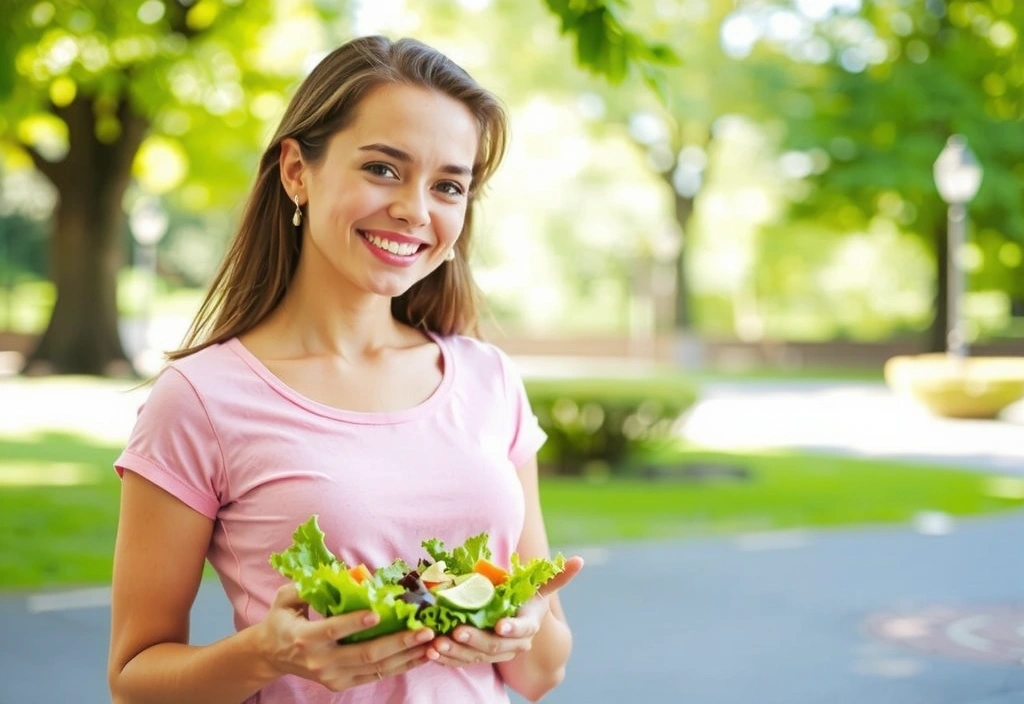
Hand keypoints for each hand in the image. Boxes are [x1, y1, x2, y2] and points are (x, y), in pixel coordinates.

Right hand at [257, 584, 436, 690]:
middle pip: (364, 654)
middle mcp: (321, 662)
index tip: (379, 613)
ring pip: (376, 668)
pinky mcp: (343, 684)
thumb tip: (343, 571)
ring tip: (431, 643)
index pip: (333, 631)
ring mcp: (333, 677)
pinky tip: (421, 655)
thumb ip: (308, 586)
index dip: (355, 623)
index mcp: (305, 638)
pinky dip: (401, 666)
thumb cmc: (282, 620)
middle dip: (397, 642)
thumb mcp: (286, 599)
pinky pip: (377, 676)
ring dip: (407, 656)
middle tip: (424, 630)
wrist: (272, 656)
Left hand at [428, 556, 583, 666]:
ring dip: (456, 652)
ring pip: (475, 657)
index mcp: (527, 626)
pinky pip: (461, 662)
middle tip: (457, 631)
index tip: (499, 626)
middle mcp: (512, 644)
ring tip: (437, 644)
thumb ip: (556, 576)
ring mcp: (493, 652)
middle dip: (475, 640)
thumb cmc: (525, 600)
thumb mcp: (539, 589)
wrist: (514, 625)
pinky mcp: (476, 657)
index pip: (522, 630)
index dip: (512, 629)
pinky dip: (446, 659)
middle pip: (495, 647)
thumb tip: (580, 560)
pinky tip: (431, 652)